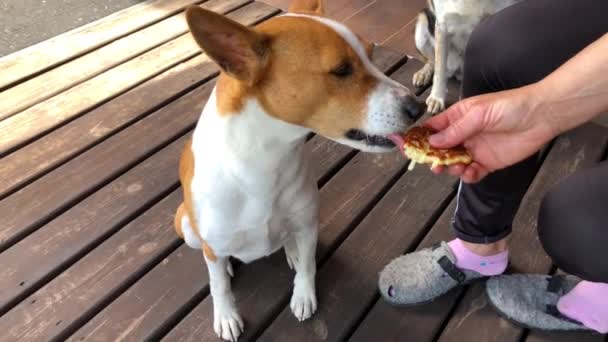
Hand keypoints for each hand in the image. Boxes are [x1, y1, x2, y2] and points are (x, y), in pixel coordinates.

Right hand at [425, 85, 556, 182]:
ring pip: (453, 163)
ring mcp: (475, 149)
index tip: (408, 146)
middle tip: (432, 164)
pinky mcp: (488, 162)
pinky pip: (471, 173)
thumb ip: (455, 129)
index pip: (432, 128)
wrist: (541, 116)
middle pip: (440, 149)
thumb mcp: (479, 114)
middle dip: (433, 157)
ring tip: (455, 167)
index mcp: (457, 117)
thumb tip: (432, 141)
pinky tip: (470, 172)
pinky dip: (467, 175)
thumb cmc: (510, 106)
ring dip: (450, 167)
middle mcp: (463, 134)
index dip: (419, 138)